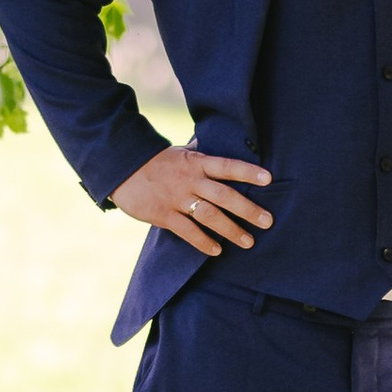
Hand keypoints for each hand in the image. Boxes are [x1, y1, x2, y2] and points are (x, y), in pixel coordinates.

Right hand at [111, 145, 273, 255]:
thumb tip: (225, 141)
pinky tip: (217, 250)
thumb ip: (203, 154)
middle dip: (248, 209)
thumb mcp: (182, 153)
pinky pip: (187, 231)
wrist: (123, 169)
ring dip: (231, 230)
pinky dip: (204, 242)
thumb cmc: (158, 161)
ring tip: (249, 241)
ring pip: (209, 216)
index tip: (268, 179)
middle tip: (268, 221)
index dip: (248, 172)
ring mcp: (177, 198)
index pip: (227, 166)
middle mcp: (190, 180)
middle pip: (224, 195)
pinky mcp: (164, 215)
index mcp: (197, 163)